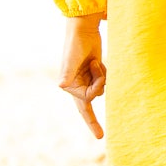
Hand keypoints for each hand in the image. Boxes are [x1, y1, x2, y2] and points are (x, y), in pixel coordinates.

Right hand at [59, 17, 104, 139]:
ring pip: (101, 88)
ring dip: (102, 76)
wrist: (84, 29)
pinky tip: (98, 62)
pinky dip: (104, 73)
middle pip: (89, 103)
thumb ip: (67, 73)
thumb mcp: (71, 60)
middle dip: (92, 121)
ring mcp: (85, 78)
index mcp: (68, 85)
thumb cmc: (76, 44)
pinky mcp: (94, 71)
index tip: (100, 136)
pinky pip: (104, 80)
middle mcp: (76, 84)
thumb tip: (61, 85)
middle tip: (100, 136)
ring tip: (94, 62)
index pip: (85, 102)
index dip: (92, 118)